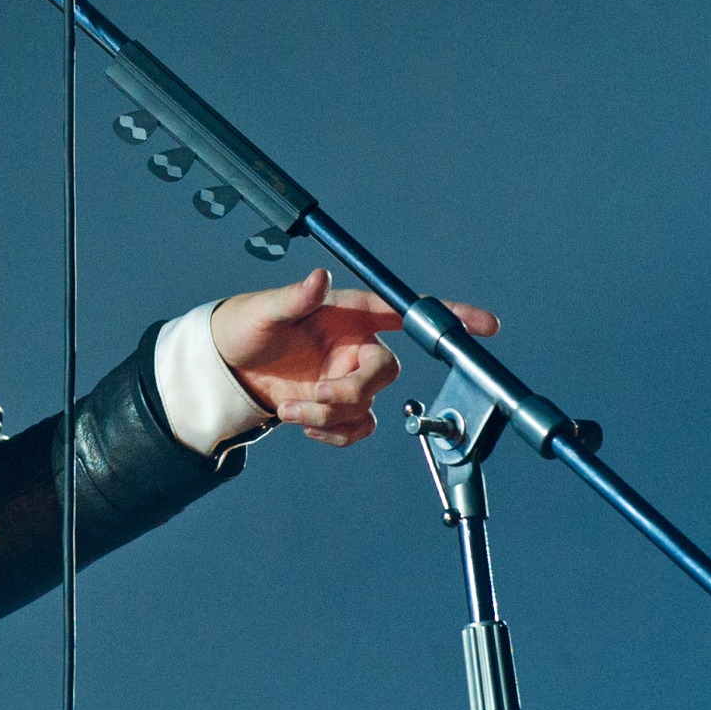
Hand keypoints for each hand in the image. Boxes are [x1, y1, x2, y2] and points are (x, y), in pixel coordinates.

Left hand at [210, 269, 498, 445]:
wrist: (225, 367)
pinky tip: (303, 423)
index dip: (450, 315)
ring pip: (369, 405)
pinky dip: (335, 432)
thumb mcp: (263, 311)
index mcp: (349, 313)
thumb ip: (294, 297)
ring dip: (333, 415)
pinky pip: (358, 427)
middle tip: (314, 395)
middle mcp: (356, 344)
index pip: (405, 310)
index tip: (485, 325)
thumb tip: (319, 277)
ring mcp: (349, 377)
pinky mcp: (340, 405)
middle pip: (386, 371)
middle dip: (352, 390)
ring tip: (290, 410)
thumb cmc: (244, 325)